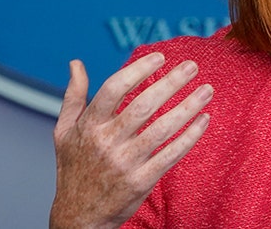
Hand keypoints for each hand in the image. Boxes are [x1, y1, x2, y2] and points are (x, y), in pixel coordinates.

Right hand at [49, 53, 212, 228]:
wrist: (79, 218)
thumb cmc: (73, 170)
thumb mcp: (64, 132)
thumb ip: (73, 96)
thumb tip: (76, 63)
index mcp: (88, 126)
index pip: (114, 89)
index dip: (138, 70)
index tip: (160, 57)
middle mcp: (106, 142)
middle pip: (143, 105)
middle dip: (170, 82)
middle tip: (192, 65)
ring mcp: (125, 163)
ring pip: (162, 129)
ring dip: (187, 107)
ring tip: (207, 90)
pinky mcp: (141, 181)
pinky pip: (171, 154)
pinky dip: (190, 136)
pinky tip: (203, 120)